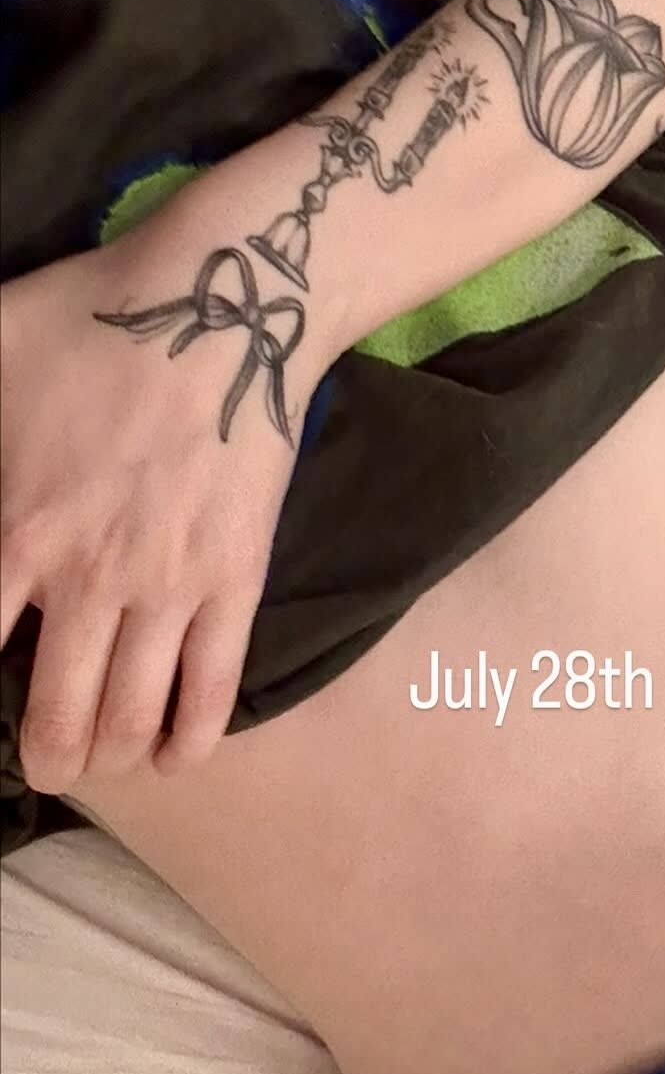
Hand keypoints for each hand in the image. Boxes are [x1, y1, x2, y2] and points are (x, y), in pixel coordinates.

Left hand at [0, 234, 310, 794]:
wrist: (223, 311)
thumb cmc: (89, 324)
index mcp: (16, 531)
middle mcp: (89, 580)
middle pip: (58, 714)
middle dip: (47, 755)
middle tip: (46, 762)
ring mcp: (170, 588)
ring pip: (134, 714)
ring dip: (111, 753)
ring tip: (101, 759)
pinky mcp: (235, 583)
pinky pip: (215, 685)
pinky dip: (193, 737)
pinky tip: (175, 759)